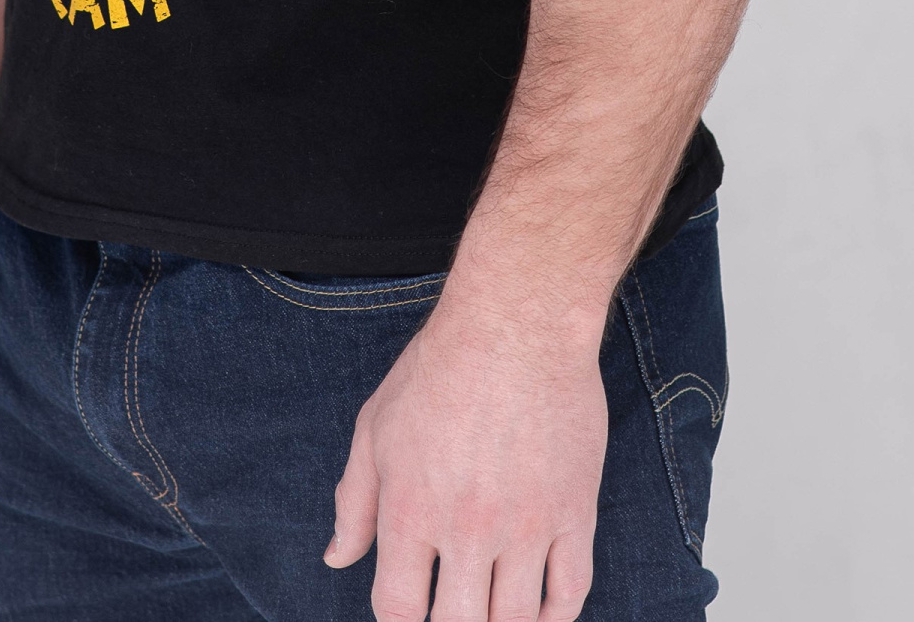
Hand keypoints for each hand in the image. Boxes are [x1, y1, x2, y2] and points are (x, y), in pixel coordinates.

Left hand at [325, 295, 608, 619]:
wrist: (517, 321)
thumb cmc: (439, 367)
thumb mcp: (375, 425)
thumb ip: (353, 500)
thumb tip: (338, 559)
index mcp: (412, 509)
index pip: (399, 612)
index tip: (410, 615)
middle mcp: (468, 527)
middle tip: (453, 609)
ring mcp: (527, 523)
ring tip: (490, 610)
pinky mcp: (575, 510)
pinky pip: (571, 593)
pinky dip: (555, 618)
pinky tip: (539, 611)